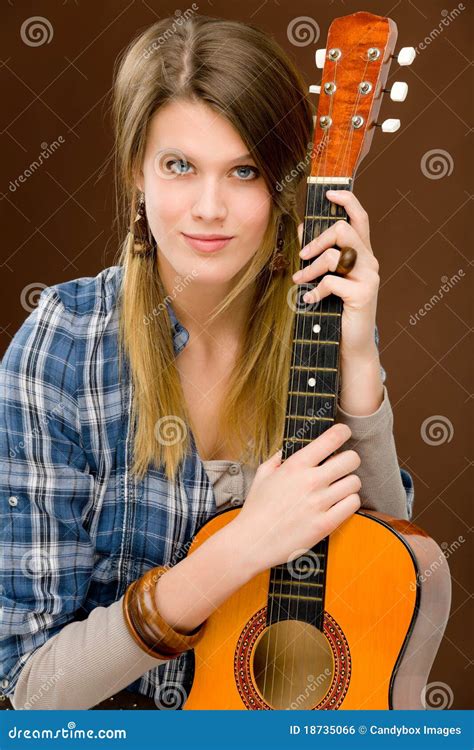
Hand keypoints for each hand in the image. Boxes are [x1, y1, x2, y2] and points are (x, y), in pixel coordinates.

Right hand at [229, 423, 360, 575]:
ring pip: (355, 482)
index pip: (332, 438)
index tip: (343, 434)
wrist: (251, 542)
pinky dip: (349, 502)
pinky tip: (339, 504)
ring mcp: (319, 503)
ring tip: (338, 489)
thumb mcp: (262, 476)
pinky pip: (353, 504)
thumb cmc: (256, 509)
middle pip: (351, 459)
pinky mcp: (325, 524)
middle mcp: (310, 481)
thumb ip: (276, 460)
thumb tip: (284, 451)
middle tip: (342, 467)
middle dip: (349, 460)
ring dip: (349, 484)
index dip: (342, 432)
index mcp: (295, 465)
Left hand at [293, 190, 379, 358]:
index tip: (328, 194)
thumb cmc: (336, 309)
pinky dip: (315, 291)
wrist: (351, 344)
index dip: (346, 200)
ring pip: (334, 256)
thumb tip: (302, 227)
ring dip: (310, 268)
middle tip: (302, 255)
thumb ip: (319, 254)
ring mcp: (368, 277)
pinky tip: (310, 300)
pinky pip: (331, 282)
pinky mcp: (363, 294)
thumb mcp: (327, 277)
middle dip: (317, 240)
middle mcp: (369, 261)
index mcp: (363, 253)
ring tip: (299, 282)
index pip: (359, 217)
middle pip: (343, 230)